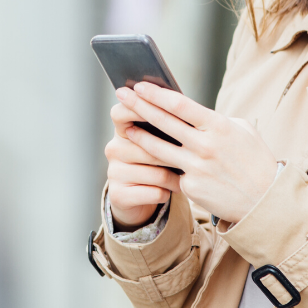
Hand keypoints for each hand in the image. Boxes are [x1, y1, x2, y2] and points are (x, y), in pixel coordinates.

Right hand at [104, 100, 181, 229]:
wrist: (139, 199)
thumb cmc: (154, 164)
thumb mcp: (155, 142)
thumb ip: (163, 126)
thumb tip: (187, 113)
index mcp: (122, 131)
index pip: (120, 113)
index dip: (136, 107)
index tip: (159, 109)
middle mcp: (114, 149)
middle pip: (149, 146)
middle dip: (175, 154)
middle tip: (193, 157)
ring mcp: (114, 172)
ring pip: (157, 173)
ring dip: (176, 178)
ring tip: (184, 177)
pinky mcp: (119, 195)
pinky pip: (155, 192)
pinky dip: (168, 193)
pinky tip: (170, 191)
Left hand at [116, 82, 277, 223]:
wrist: (265, 202)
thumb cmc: (255, 161)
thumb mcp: (243, 132)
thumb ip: (217, 121)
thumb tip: (192, 113)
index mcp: (219, 127)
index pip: (181, 105)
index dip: (157, 94)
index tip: (140, 85)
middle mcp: (206, 146)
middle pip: (164, 122)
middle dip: (139, 106)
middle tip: (121, 94)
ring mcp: (197, 168)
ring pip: (158, 149)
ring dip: (139, 136)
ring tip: (125, 126)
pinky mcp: (191, 188)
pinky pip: (171, 172)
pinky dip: (159, 165)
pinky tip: (145, 158)